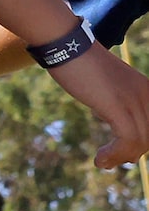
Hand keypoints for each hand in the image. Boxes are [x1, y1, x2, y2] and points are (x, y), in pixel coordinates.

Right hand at [52, 45, 148, 169]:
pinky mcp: (119, 106)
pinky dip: (115, 154)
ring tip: (102, 162)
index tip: (123, 155)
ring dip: (120, 157)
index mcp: (146, 90)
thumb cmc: (81, 64)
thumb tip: (107, 114)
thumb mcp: (106, 84)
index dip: (141, 144)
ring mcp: (134, 100)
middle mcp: (147, 95)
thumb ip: (113, 98)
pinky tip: (100, 158)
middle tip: (109, 161)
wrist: (69, 47)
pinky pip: (128, 139)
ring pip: (141, 141)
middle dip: (131, 153)